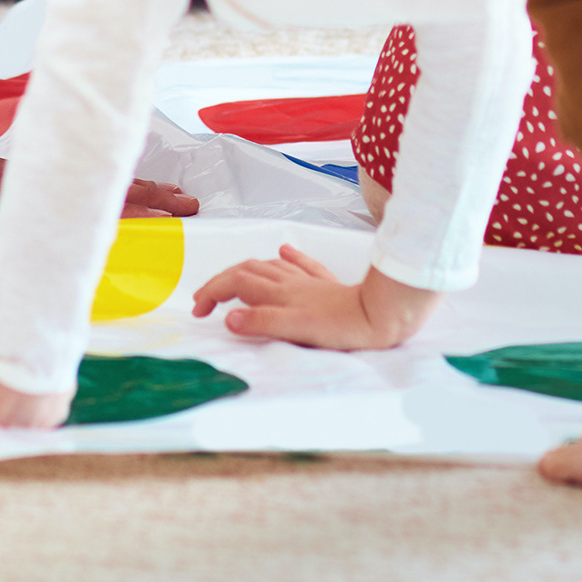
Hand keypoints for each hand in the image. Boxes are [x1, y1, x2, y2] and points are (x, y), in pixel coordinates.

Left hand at [0, 126, 197, 220]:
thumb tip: (15, 235)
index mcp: (0, 191)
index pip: (73, 203)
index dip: (122, 210)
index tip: (167, 215)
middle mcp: (14, 183)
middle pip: (86, 190)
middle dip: (139, 197)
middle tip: (187, 206)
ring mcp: (7, 179)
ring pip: (74, 186)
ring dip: (121, 191)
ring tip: (165, 197)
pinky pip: (53, 188)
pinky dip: (85, 191)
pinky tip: (99, 196)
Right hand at [191, 244, 435, 349]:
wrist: (382, 315)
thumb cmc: (341, 327)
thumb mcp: (296, 330)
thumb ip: (261, 322)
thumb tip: (228, 317)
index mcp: (280, 293)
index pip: (236, 284)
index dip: (213, 292)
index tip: (199, 310)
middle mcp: (290, 282)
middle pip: (247, 271)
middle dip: (222, 281)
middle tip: (204, 299)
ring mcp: (309, 281)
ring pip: (269, 266)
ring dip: (246, 270)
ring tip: (232, 280)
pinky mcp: (327, 285)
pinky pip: (302, 264)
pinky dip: (287, 258)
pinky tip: (285, 250)